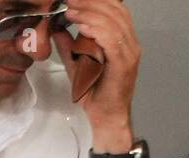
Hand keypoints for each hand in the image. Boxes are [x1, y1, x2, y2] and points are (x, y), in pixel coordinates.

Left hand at [54, 0, 140, 147]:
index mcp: (124, 41)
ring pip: (113, 22)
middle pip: (116, 11)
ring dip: (90, 13)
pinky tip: (83, 28)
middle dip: (91, 3)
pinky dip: (97, 30)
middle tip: (70, 2)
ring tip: (71, 13)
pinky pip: (113, 41)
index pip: (117, 9)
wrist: (106, 115)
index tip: (73, 0)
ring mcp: (130, 55)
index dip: (96, 0)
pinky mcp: (124, 65)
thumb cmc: (95, 91)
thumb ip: (69, 44)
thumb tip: (56, 27)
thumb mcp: (78, 61)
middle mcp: (131, 45)